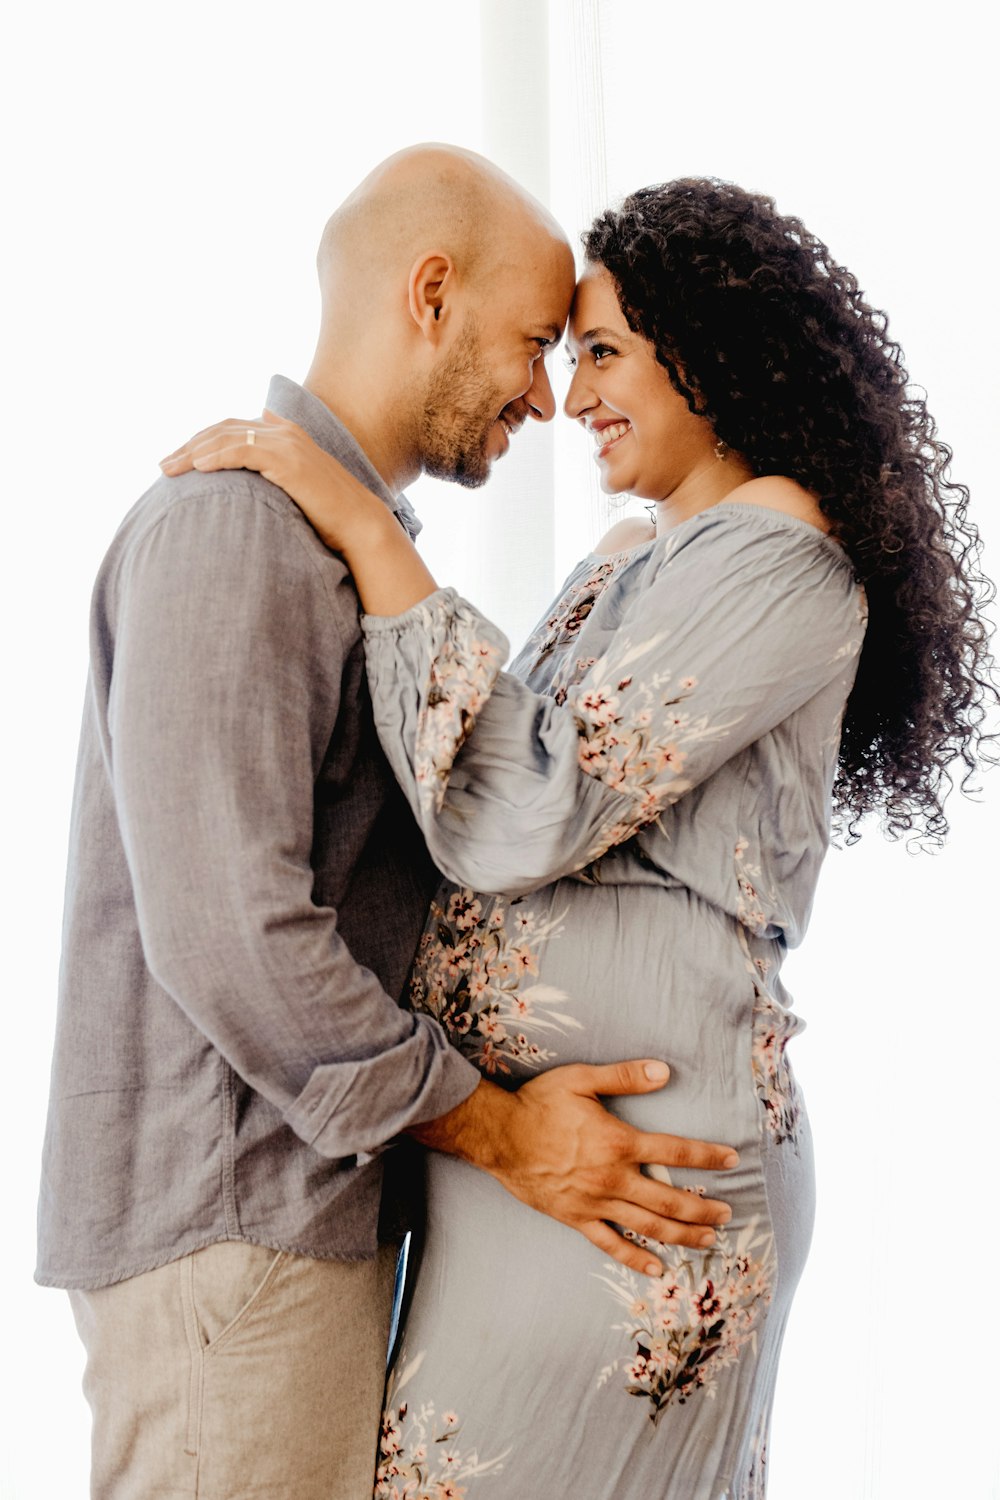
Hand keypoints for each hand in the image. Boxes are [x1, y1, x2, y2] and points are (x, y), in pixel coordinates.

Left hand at [160, 412, 386, 552]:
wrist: (359, 525)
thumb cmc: (328, 516)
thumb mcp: (295, 489)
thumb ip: (272, 475)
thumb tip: (246, 481)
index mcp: (284, 433)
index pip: (232, 428)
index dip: (201, 441)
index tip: (178, 462)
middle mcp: (283, 431)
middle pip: (223, 429)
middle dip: (189, 446)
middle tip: (164, 466)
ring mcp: (287, 443)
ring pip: (228, 437)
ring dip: (194, 452)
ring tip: (171, 469)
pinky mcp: (288, 460)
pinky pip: (243, 449)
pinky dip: (217, 456)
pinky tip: (198, 468)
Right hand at [412, 1061, 737, 1277]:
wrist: (499, 1135)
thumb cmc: (539, 1102)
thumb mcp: (581, 1079)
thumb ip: (624, 1076)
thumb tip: (665, 1070)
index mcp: (618, 1142)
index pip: (674, 1152)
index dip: (706, 1156)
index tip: (731, 1159)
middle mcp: (612, 1177)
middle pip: (668, 1199)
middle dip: (702, 1208)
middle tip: (727, 1214)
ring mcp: (595, 1202)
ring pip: (647, 1226)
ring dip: (681, 1235)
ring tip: (708, 1240)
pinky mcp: (576, 1218)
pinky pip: (610, 1244)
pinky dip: (636, 1258)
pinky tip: (657, 1268)